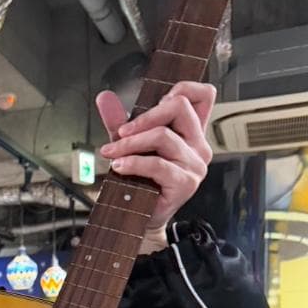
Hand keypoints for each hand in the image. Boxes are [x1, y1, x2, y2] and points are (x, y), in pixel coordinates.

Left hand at [96, 81, 215, 236]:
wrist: (140, 218)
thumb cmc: (139, 182)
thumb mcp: (129, 145)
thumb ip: (119, 121)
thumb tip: (104, 96)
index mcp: (191, 132)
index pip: (203, 95)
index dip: (181, 88)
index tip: (155, 102)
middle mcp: (198, 145)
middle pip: (179, 107)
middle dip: (144, 116)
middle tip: (121, 132)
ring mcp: (195, 164)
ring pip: (162, 136)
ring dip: (130, 142)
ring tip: (112, 153)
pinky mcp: (185, 183)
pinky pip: (157, 164)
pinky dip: (133, 163)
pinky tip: (119, 167)